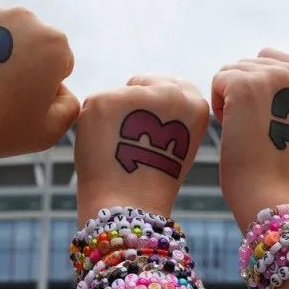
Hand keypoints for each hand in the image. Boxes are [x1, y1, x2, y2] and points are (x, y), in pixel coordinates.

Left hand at [74, 75, 208, 223]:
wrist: (128, 206)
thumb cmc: (150, 180)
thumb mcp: (177, 140)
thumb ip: (169, 111)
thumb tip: (142, 90)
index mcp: (195, 104)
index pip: (172, 84)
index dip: (156, 106)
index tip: (151, 131)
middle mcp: (171, 93)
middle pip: (143, 82)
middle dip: (133, 104)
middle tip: (131, 142)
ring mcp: (138, 94)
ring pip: (118, 94)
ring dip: (113, 114)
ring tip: (118, 148)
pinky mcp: (106, 99)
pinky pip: (96, 103)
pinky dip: (93, 122)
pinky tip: (102, 147)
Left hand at [211, 49, 288, 229]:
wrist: (276, 196)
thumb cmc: (279, 165)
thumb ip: (283, 89)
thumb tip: (253, 65)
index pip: (269, 60)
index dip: (259, 90)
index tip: (270, 122)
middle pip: (248, 65)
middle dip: (243, 93)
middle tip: (259, 131)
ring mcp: (271, 75)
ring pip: (231, 72)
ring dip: (231, 100)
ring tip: (249, 131)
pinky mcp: (244, 84)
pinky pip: (218, 81)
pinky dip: (220, 107)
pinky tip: (236, 130)